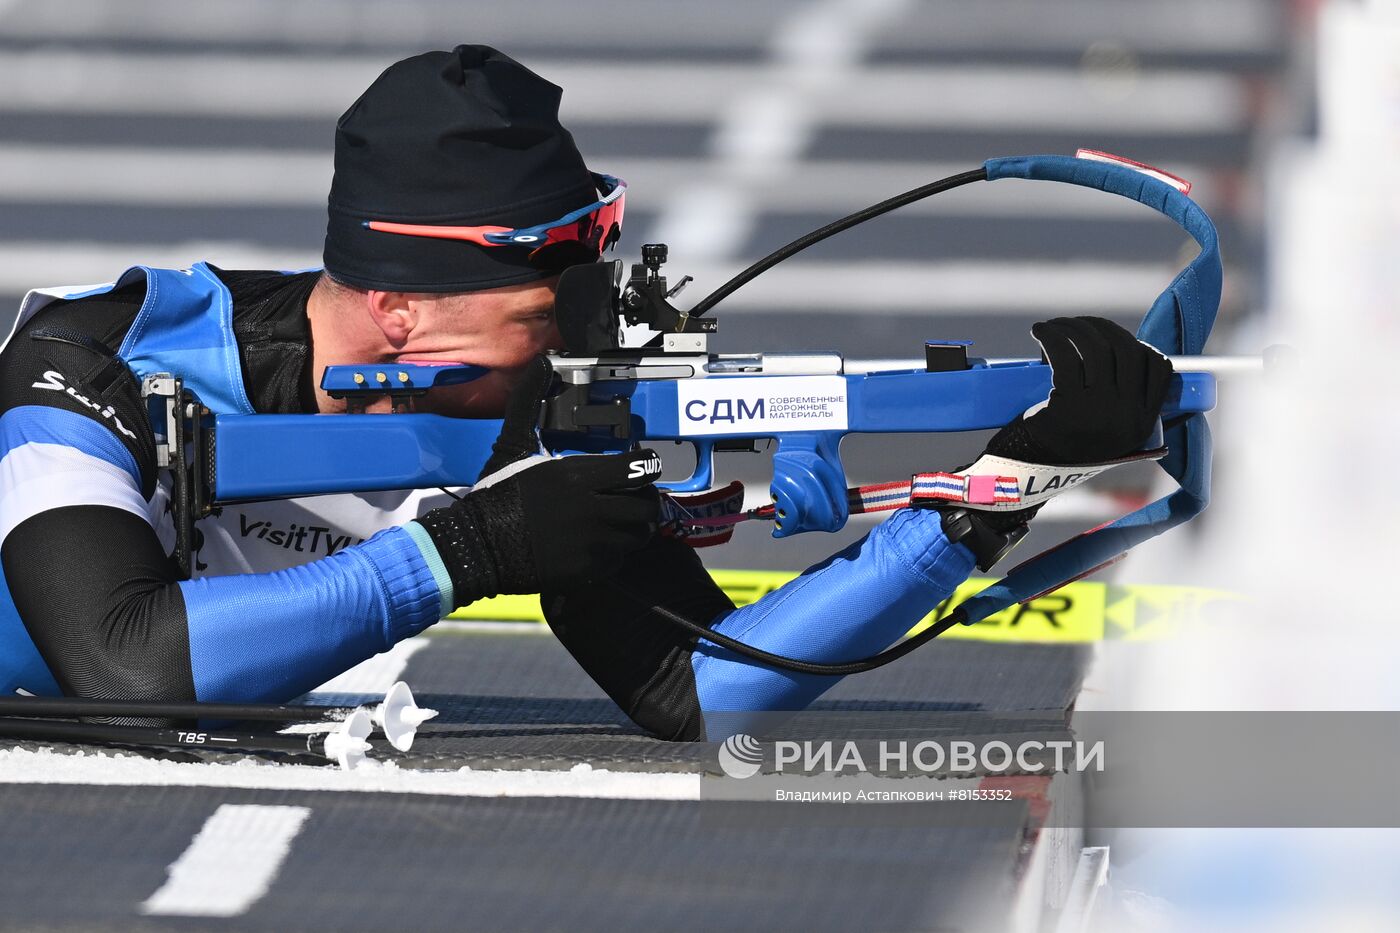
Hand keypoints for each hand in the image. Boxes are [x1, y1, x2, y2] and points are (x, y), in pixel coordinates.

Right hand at [415, 356, 661, 604]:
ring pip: (638, 536)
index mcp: (580, 476)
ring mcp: (593, 543)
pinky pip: (620, 561)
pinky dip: (616, 554)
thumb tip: (541, 363)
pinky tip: (600, 545)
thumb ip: (530, 404)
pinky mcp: (587, 570)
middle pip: (647, 506)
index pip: (639, 469)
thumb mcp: (513, 445)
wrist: (477, 546)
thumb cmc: (497, 494)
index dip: (646, 467)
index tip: (640, 468)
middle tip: (634, 499)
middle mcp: (593, 510)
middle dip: (645, 501)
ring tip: (621, 522)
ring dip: (634, 528)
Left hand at [986, 316, 1172, 464]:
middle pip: (1126, 351)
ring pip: (1096, 349)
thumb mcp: (1104, 431)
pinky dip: (1051, 337)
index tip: (1111, 337)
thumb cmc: (1060, 447)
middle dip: (1100, 328)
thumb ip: (1118, 403)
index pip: (1159, 369)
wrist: (1027, 476)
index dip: (1137, 344)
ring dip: (1073, 327)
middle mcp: (1129, 417)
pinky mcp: (1069, 407)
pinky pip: (1065, 357)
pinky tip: (1041, 331)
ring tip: (1054, 326)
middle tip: (1075, 325)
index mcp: (1143, 422)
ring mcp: (1101, 412)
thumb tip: (1115, 351)